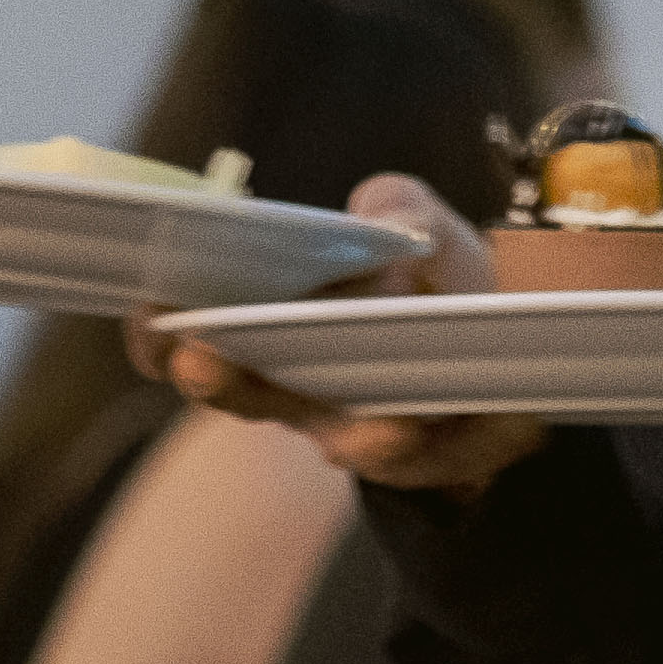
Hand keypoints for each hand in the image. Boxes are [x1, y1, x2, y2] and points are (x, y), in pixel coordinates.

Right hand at [137, 175, 547, 495]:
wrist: (516, 347)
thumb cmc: (440, 280)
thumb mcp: (422, 227)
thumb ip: (398, 205)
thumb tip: (381, 209)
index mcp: (267, 322)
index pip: (185, 335)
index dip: (156, 330)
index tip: (146, 310)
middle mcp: (293, 382)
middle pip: (233, 390)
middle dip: (210, 376)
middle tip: (195, 356)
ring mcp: (347, 424)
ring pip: (320, 435)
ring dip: (328, 428)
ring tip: (335, 412)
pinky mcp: (413, 456)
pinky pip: (401, 459)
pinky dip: (398, 442)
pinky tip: (404, 424)